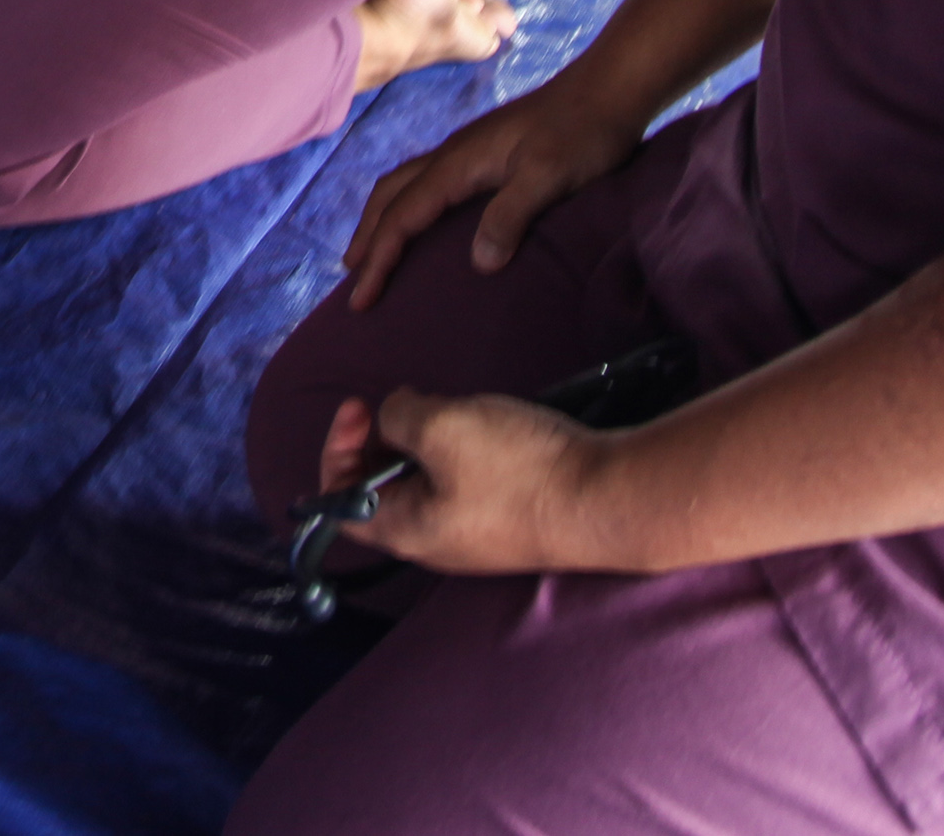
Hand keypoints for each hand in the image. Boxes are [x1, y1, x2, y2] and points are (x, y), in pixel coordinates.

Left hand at [318, 387, 610, 575]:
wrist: (607, 498)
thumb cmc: (516, 470)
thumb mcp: (441, 427)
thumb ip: (398, 416)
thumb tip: (393, 417)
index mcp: (404, 531)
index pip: (339, 506)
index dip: (336, 451)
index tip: (359, 407)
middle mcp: (433, 543)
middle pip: (381, 491)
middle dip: (382, 439)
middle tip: (406, 400)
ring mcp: (473, 534)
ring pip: (425, 482)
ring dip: (423, 441)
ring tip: (448, 409)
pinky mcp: (507, 520)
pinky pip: (462, 484)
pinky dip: (457, 451)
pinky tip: (481, 425)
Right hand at [342, 74, 648, 309]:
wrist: (610, 88)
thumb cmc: (585, 132)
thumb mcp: (549, 176)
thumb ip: (510, 215)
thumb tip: (479, 264)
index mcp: (460, 162)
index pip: (402, 215)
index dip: (379, 257)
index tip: (361, 298)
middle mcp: (454, 153)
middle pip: (391, 194)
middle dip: (367, 236)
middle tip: (352, 279)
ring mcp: (468, 150)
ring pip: (406, 184)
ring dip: (383, 219)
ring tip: (373, 253)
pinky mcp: (485, 152)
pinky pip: (428, 182)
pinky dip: (409, 206)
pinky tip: (425, 222)